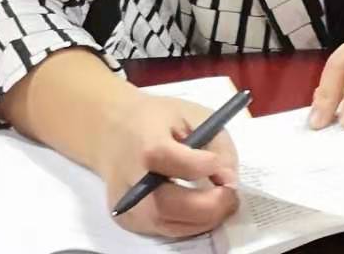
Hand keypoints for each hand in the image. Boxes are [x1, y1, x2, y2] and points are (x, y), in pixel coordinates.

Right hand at [92, 93, 240, 239]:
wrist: (112, 131)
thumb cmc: (155, 120)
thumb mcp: (192, 114)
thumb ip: (217, 142)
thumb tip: (229, 178)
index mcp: (146, 144)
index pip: (175, 162)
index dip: (205, 166)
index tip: (222, 166)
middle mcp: (131, 180)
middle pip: (168, 205)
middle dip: (210, 205)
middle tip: (231, 194)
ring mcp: (127, 205)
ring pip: (169, 226)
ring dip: (204, 219)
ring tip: (222, 201)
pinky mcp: (129, 221)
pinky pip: (166, 230)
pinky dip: (190, 223)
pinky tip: (202, 207)